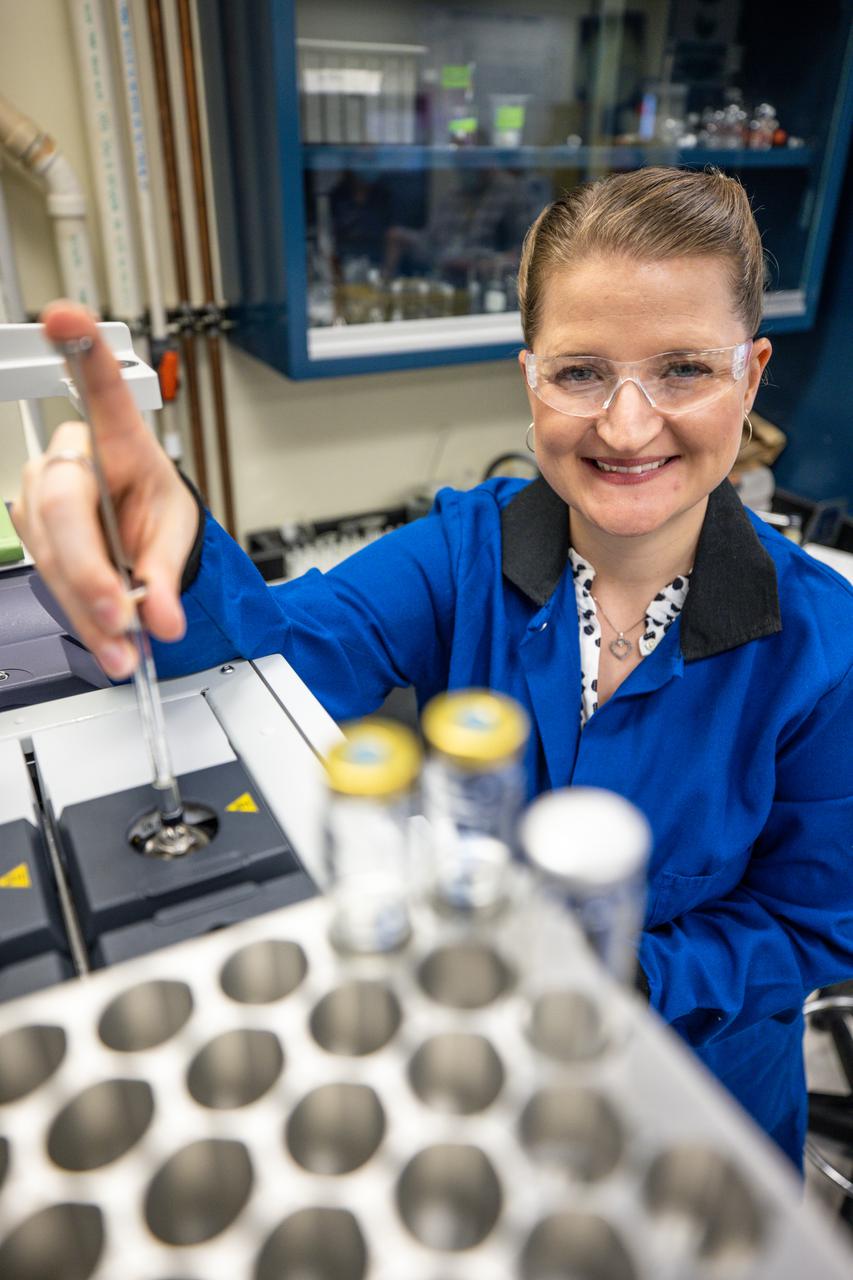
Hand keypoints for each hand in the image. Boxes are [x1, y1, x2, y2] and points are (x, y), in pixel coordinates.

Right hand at [11, 301, 199, 677]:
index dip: (80, 349)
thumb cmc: (157, 509)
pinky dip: (83, 618)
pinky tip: (107, 641)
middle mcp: (71, 456)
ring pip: (52, 552)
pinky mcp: (31, 531)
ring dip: (88, 609)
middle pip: (62, 505)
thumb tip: (161, 617)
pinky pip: (52, 579)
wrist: (143, 529)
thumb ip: (166, 575)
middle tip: (123, 615)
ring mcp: (42, 493)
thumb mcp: (175, 535)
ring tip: (127, 650)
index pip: (99, 387)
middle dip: (91, 569)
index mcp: (117, 438)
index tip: (67, 316)